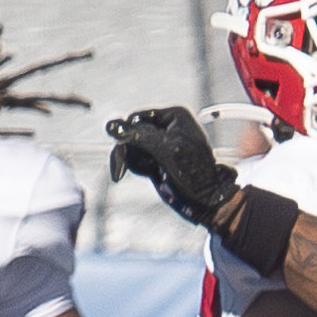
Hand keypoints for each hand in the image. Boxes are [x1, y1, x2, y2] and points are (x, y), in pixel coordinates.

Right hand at [105, 108, 239, 226]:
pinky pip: (135, 158)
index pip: (138, 117)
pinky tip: (150, 173)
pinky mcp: (155, 159)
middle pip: (132, 132)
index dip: (129, 132)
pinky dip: (136, 166)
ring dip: (131, 160)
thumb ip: (138, 136)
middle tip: (119, 171)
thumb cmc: (194, 172)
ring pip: (130, 146)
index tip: (124, 147)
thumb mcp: (165, 149)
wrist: (206, 200)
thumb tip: (111, 126)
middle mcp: (167, 127)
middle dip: (127, 149)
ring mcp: (160, 144)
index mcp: (174, 116)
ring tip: (148, 171)